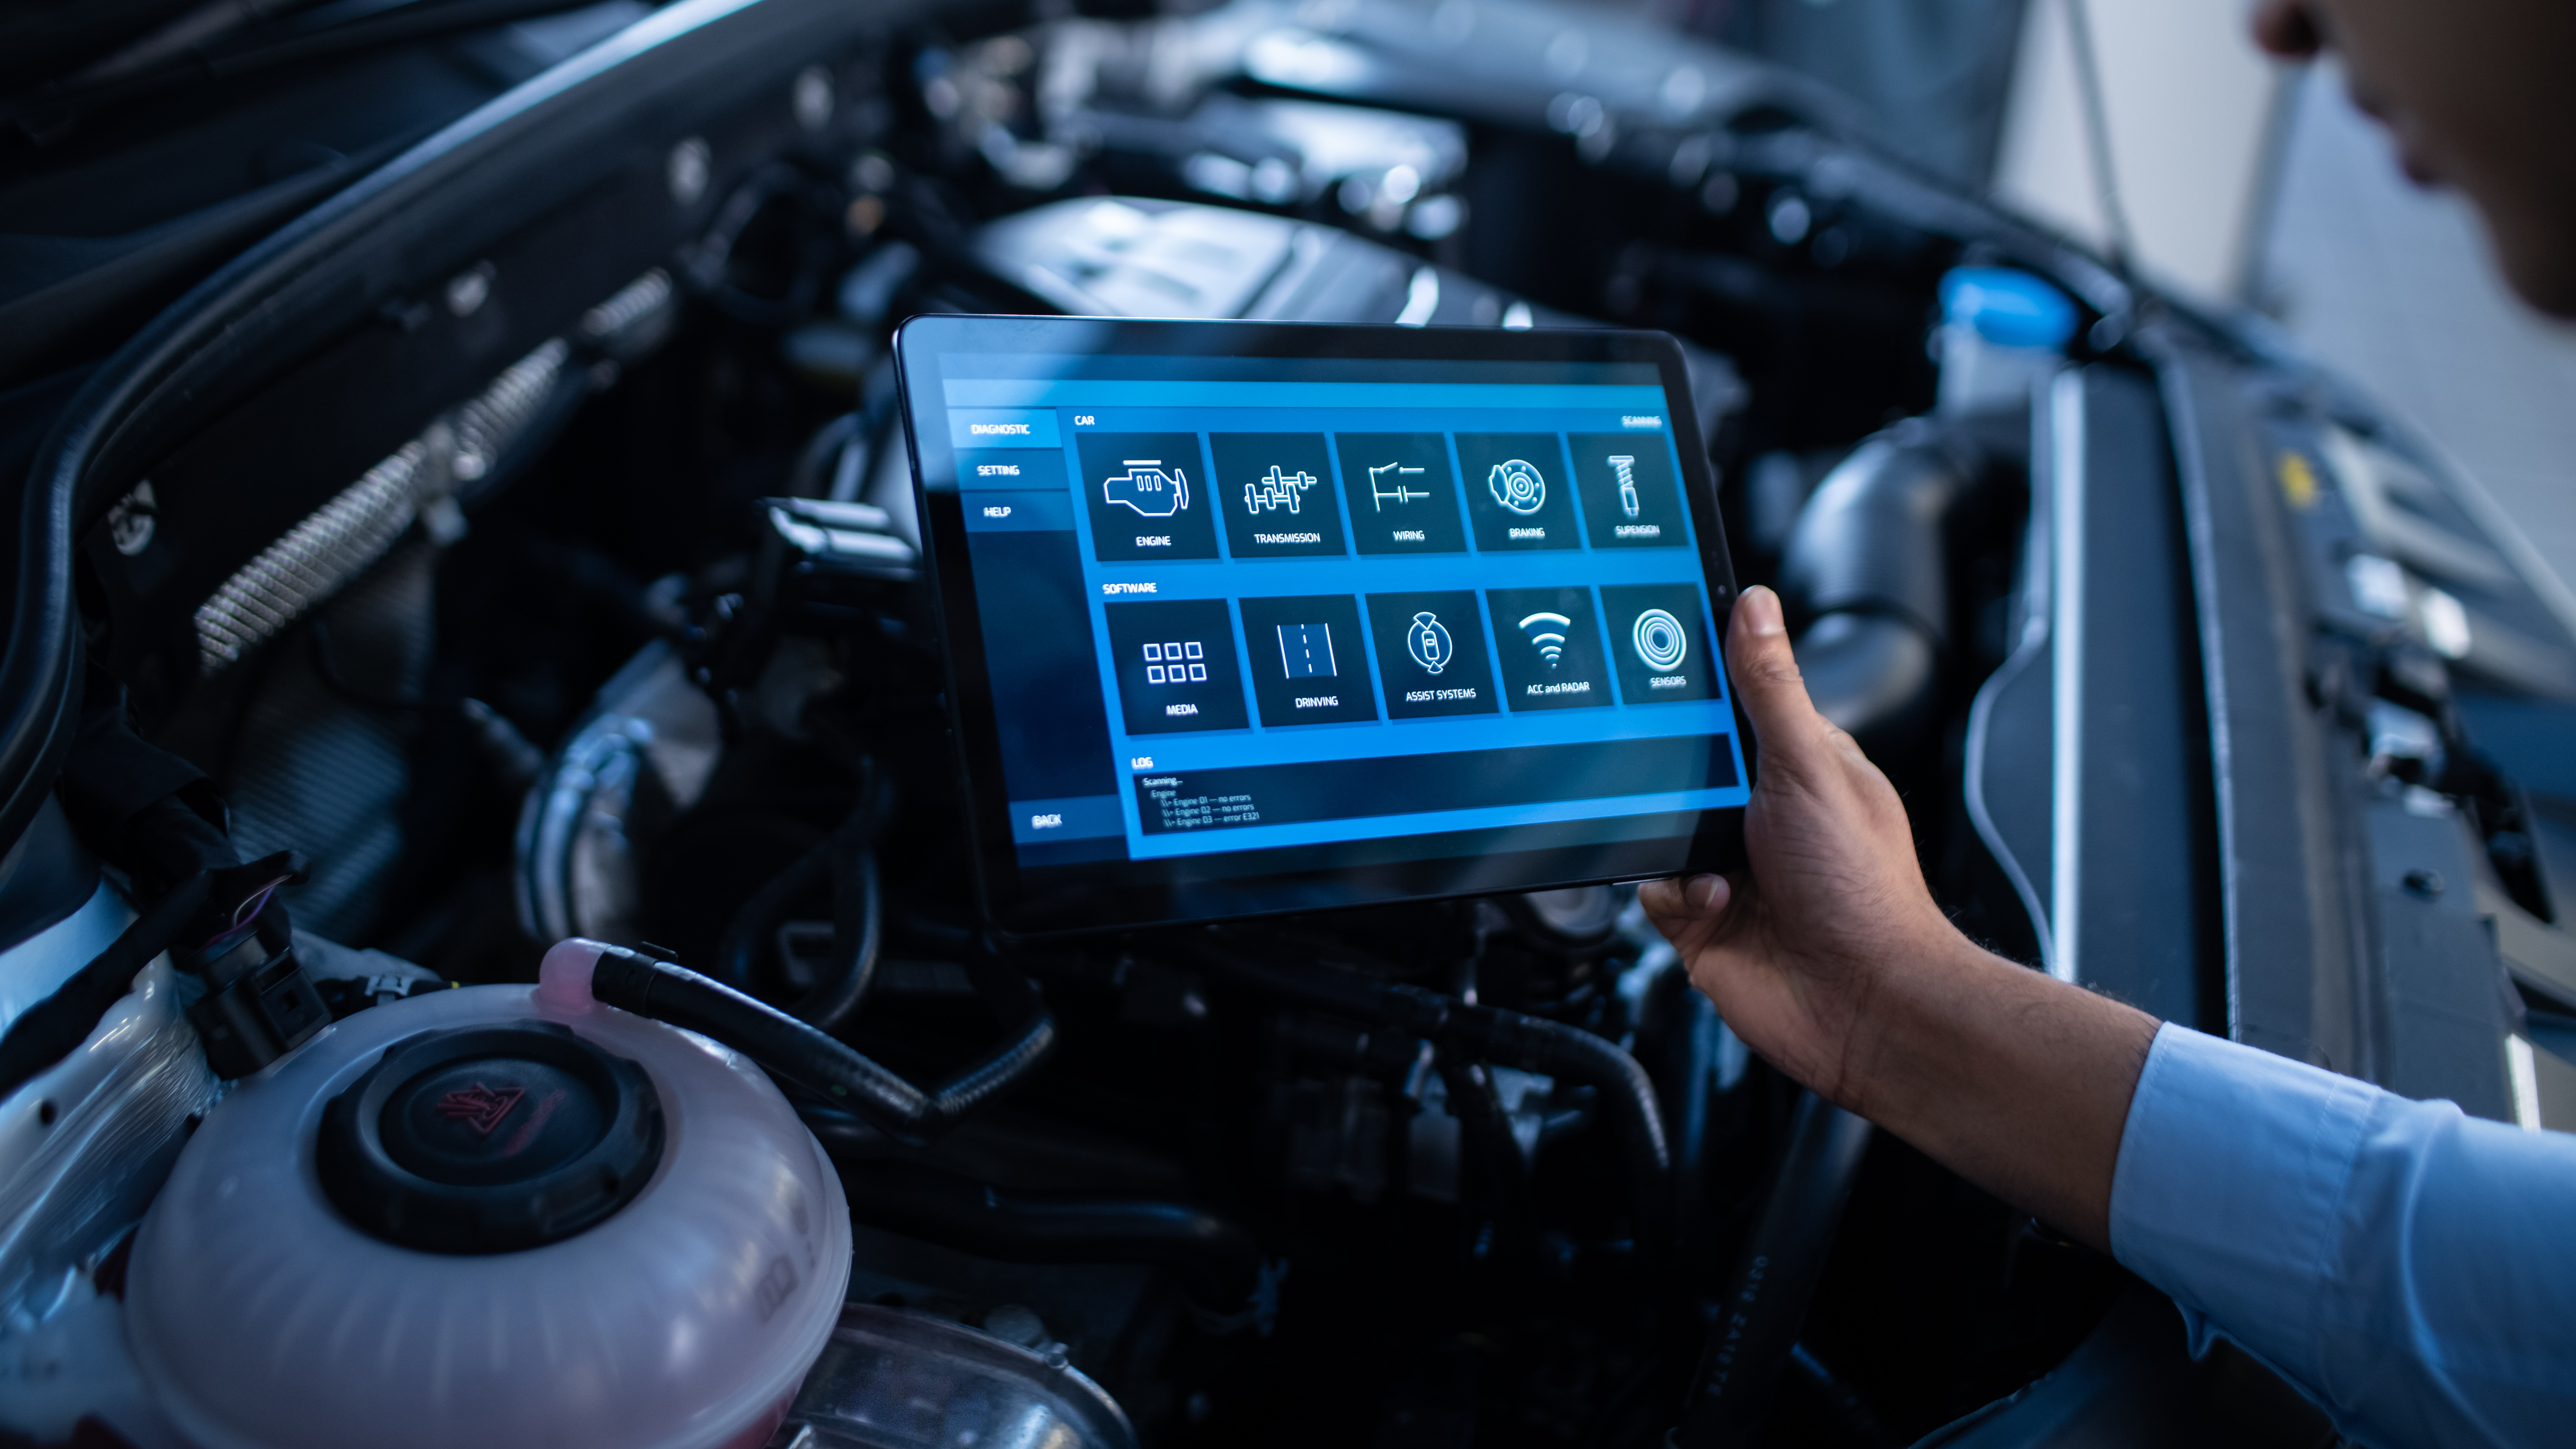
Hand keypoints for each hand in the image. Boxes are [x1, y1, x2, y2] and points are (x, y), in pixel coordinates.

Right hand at [1638, 586, 1973, 1110]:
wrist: (1861, 1004)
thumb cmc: (1863, 891)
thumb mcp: (1810, 768)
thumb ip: (1770, 689)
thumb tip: (1757, 606)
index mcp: (1798, 766)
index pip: (1735, 704)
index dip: (1700, 686)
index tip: (1660, 661)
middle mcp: (1760, 813)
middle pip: (1683, 763)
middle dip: (1669, 769)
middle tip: (1674, 770)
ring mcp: (1729, 866)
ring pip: (1656, 824)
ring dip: (1670, 836)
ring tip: (1706, 851)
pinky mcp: (1699, 919)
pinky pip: (1651, 887)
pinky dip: (1674, 893)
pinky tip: (1715, 901)